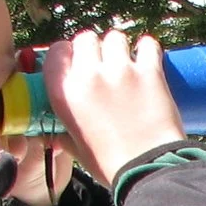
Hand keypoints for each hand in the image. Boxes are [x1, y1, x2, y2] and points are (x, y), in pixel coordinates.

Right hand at [46, 29, 184, 187]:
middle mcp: (88, 75)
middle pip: (86, 38)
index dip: (68, 53)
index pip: (57, 52)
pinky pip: (146, 44)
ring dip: (120, 47)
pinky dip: (147, 47)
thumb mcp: (77, 148)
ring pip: (115, 37)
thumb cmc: (109, 164)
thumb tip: (57, 138)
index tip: (77, 60)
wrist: (146, 169)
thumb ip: (65, 137)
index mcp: (64, 93)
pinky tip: (148, 56)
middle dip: (95, 48)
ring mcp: (119, 70)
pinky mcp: (149, 71)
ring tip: (127, 61)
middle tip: (104, 63)